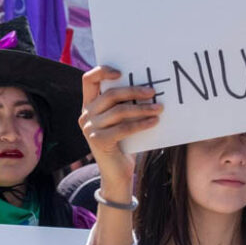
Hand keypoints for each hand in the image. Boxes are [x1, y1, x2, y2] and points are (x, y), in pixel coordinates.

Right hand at [78, 66, 160, 197]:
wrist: (116, 173)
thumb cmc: (123, 143)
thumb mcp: (120, 122)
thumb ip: (124, 106)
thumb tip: (148, 90)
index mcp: (88, 105)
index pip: (88, 80)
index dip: (102, 71)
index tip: (122, 72)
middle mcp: (86, 114)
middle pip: (110, 94)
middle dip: (133, 91)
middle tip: (153, 92)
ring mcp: (90, 128)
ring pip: (119, 111)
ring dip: (142, 108)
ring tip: (159, 108)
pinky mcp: (99, 141)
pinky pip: (124, 127)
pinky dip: (141, 123)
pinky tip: (154, 121)